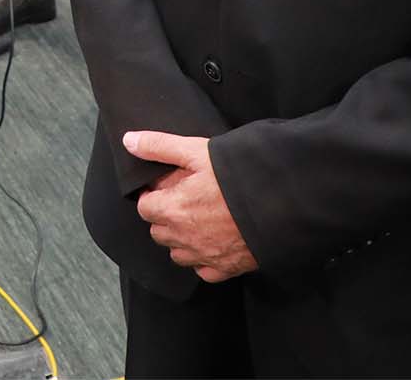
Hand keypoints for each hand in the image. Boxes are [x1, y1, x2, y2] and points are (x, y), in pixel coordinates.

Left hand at [123, 131, 256, 282]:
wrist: (281, 201)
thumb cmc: (237, 174)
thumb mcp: (195, 151)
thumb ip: (159, 146)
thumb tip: (129, 141)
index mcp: (172, 209)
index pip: (144, 208)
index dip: (152, 196)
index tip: (165, 188)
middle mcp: (184, 238)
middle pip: (159, 231)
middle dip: (165, 216)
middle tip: (184, 200)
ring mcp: (204, 256)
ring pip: (177, 254)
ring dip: (181, 239)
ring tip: (199, 219)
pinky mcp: (226, 268)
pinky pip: (203, 270)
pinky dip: (203, 258)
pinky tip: (213, 241)